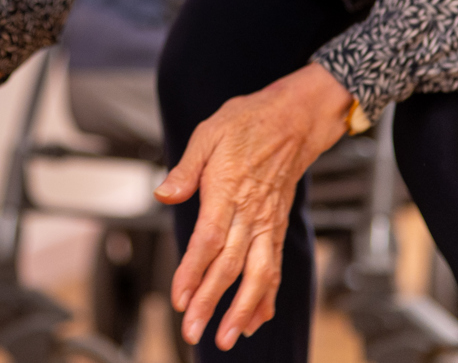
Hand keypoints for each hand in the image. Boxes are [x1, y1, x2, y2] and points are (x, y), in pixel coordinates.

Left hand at [154, 64, 351, 349]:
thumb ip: (185, 169)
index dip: (193, 272)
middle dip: (210, 301)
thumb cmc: (248, 122)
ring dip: (242, 309)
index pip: (208, 240)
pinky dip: (267, 296)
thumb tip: (164, 194)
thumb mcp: (208, 133)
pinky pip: (274, 266)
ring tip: (228, 338)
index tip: (180, 297)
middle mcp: (250, 212)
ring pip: (257, 274)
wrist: (293, 119)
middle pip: (229, 265)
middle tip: (194, 331)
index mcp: (227, 190)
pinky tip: (257, 318)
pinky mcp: (277, 226)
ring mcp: (267, 222)